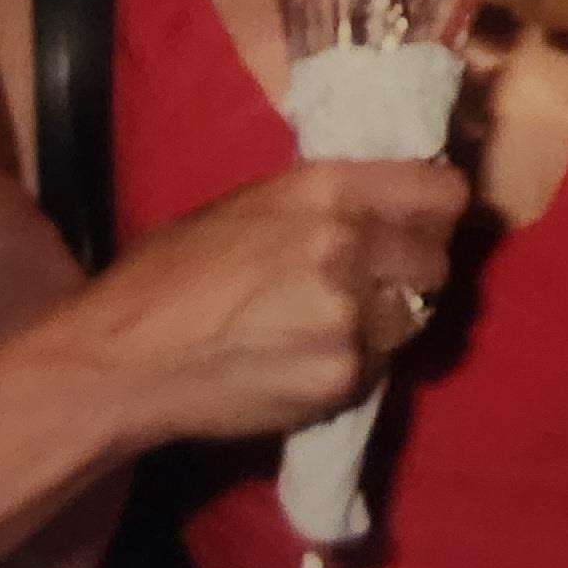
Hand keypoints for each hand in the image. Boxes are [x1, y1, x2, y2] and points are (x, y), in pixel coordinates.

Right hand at [83, 157, 464, 443]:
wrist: (125, 357)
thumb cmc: (168, 272)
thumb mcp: (247, 206)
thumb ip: (322, 205)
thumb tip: (377, 208)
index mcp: (326, 189)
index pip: (442, 192)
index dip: (440, 209)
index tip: (428, 221)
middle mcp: (350, 246)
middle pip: (437, 261)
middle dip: (414, 272)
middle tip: (379, 282)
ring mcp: (352, 318)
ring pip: (414, 319)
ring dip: (389, 321)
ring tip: (337, 324)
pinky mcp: (343, 377)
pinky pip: (379, 367)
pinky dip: (357, 364)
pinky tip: (310, 358)